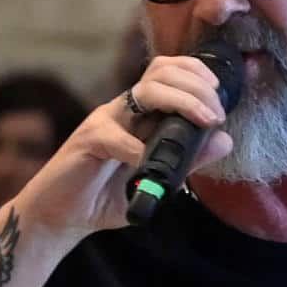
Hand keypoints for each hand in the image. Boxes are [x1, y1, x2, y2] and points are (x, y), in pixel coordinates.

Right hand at [11, 55, 233, 238]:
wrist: (61, 216)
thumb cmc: (105, 196)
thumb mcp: (156, 180)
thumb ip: (187, 161)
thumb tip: (224, 140)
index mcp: (139, 113)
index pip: (169, 72)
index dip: (198, 75)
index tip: (220, 101)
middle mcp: (123, 109)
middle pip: (162, 70)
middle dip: (197, 85)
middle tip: (216, 114)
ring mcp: (105, 121)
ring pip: (145, 91)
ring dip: (182, 101)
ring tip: (202, 122)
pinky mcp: (88, 140)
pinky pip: (118, 137)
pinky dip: (139, 150)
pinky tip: (148, 165)